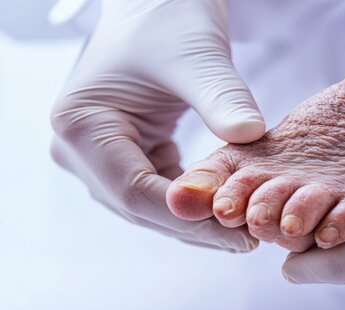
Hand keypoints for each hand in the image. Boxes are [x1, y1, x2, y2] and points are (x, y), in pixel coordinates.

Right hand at [50, 0, 264, 250]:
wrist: (158, 4)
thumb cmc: (169, 18)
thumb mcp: (197, 55)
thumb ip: (222, 97)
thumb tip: (251, 137)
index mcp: (80, 124)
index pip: (134, 191)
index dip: (189, 218)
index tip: (239, 232)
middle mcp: (80, 148)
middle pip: (141, 207)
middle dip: (196, 225)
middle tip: (250, 239)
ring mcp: (101, 155)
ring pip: (152, 206)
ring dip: (197, 220)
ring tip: (244, 231)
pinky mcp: (126, 155)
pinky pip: (161, 190)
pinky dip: (193, 201)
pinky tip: (227, 207)